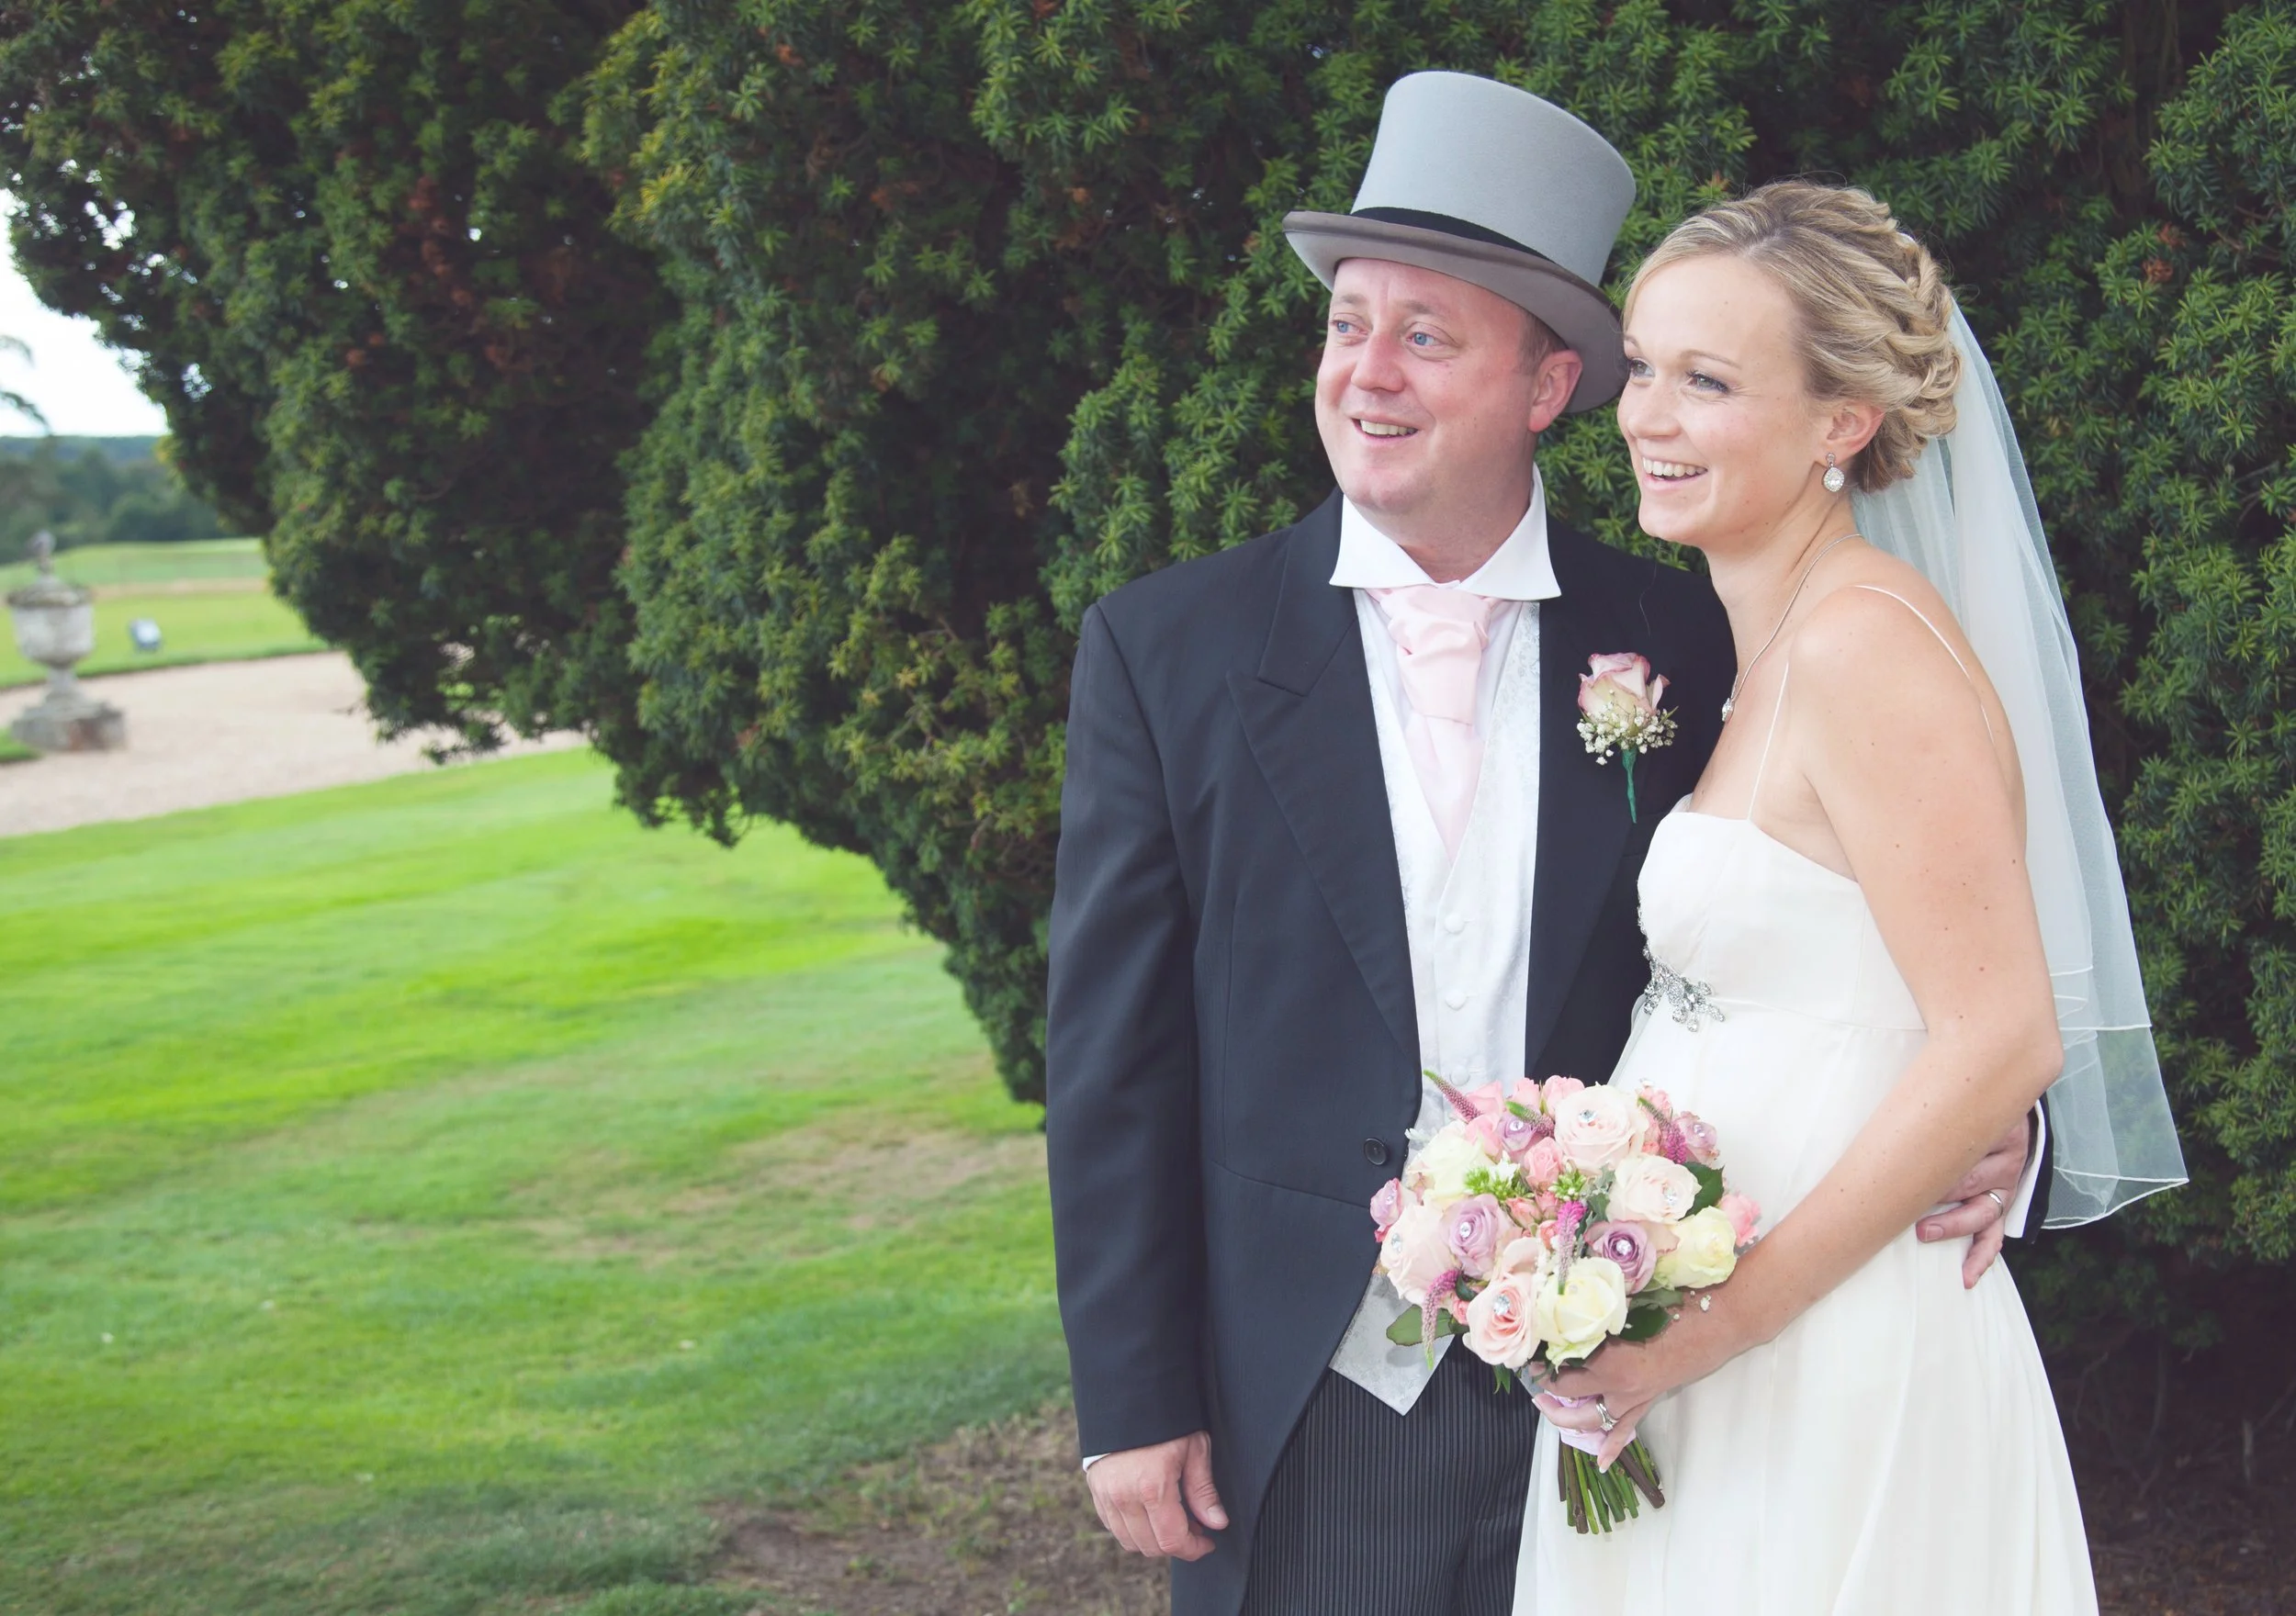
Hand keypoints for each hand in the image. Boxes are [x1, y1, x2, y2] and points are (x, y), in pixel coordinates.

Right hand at [1085, 1430, 1227, 1559]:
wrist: (1127, 1396)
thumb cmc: (1165, 1420)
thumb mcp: (1193, 1448)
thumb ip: (1204, 1491)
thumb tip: (1217, 1523)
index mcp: (1152, 1487)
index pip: (1172, 1541)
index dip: (1194, 1549)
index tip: (1207, 1542)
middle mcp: (1124, 1497)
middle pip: (1152, 1547)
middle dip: (1177, 1545)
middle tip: (1194, 1527)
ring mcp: (1106, 1495)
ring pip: (1130, 1542)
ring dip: (1154, 1540)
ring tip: (1172, 1520)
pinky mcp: (1096, 1491)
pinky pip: (1114, 1527)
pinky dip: (1133, 1530)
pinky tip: (1149, 1513)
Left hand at [1533, 1304, 1743, 1470]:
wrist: (1713, 1324)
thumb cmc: (1672, 1306)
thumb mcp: (1625, 1305)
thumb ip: (1595, 1313)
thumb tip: (1565, 1307)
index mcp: (1608, 1360)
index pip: (1563, 1371)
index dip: (1542, 1368)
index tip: (1530, 1359)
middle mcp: (1618, 1386)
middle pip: (1572, 1399)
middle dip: (1549, 1396)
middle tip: (1536, 1388)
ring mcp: (1634, 1398)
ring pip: (1594, 1420)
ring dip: (1570, 1419)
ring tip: (1551, 1410)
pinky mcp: (1649, 1401)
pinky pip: (1626, 1428)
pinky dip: (1613, 1446)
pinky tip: (1602, 1462)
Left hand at [1917, 1115, 2029, 1287]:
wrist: (2007, 1118)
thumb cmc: (1971, 1113)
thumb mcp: (1958, 1106)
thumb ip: (1931, 1115)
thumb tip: (1886, 1124)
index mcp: (1992, 1132)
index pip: (1964, 1146)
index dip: (1935, 1159)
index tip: (1907, 1168)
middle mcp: (2004, 1162)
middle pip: (1971, 1180)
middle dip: (1939, 1193)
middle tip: (1910, 1199)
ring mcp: (2005, 1188)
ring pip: (1983, 1212)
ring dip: (1953, 1224)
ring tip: (1925, 1232)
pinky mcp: (2002, 1208)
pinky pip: (1995, 1237)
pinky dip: (1980, 1257)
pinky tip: (1966, 1275)